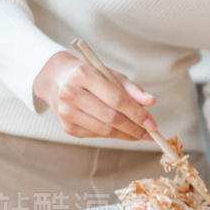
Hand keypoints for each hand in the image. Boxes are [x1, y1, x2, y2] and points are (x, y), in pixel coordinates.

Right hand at [33, 50, 155, 141]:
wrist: (57, 79)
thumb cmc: (90, 75)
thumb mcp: (111, 74)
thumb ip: (132, 89)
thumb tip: (150, 102)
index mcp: (83, 75)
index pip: (116, 99)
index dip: (137, 113)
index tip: (152, 124)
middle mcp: (70, 93)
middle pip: (110, 117)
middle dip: (134, 128)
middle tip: (150, 133)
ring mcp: (66, 112)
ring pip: (103, 130)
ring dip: (125, 135)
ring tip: (140, 135)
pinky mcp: (66, 127)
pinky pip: (95, 134)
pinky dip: (112, 135)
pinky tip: (122, 132)